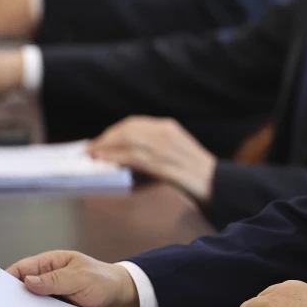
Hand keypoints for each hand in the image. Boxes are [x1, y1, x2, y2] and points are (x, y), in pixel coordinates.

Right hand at [2, 250, 139, 306]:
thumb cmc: (105, 279)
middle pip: (23, 288)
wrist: (123, 298)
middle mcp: (49, 279)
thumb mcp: (82, 276)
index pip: (23, 268)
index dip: (7, 280)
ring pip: (31, 304)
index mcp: (52, 263)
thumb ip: (56, 279)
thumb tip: (29, 281)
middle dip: (13, 299)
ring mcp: (53, 295)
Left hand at [88, 117, 217, 203]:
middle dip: (106, 138)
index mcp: (168, 127)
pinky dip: (116, 158)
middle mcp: (165, 133)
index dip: (113, 131)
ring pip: (127, 141)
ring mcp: (164, 148)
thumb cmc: (194, 170)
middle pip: (127, 130)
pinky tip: (105, 162)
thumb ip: (154, 146)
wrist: (216, 182)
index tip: (100, 140)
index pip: (133, 123)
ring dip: (106, 148)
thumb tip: (125, 151)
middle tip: (91, 149)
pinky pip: (133, 157)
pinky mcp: (163, 164)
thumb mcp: (175, 149)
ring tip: (92, 155)